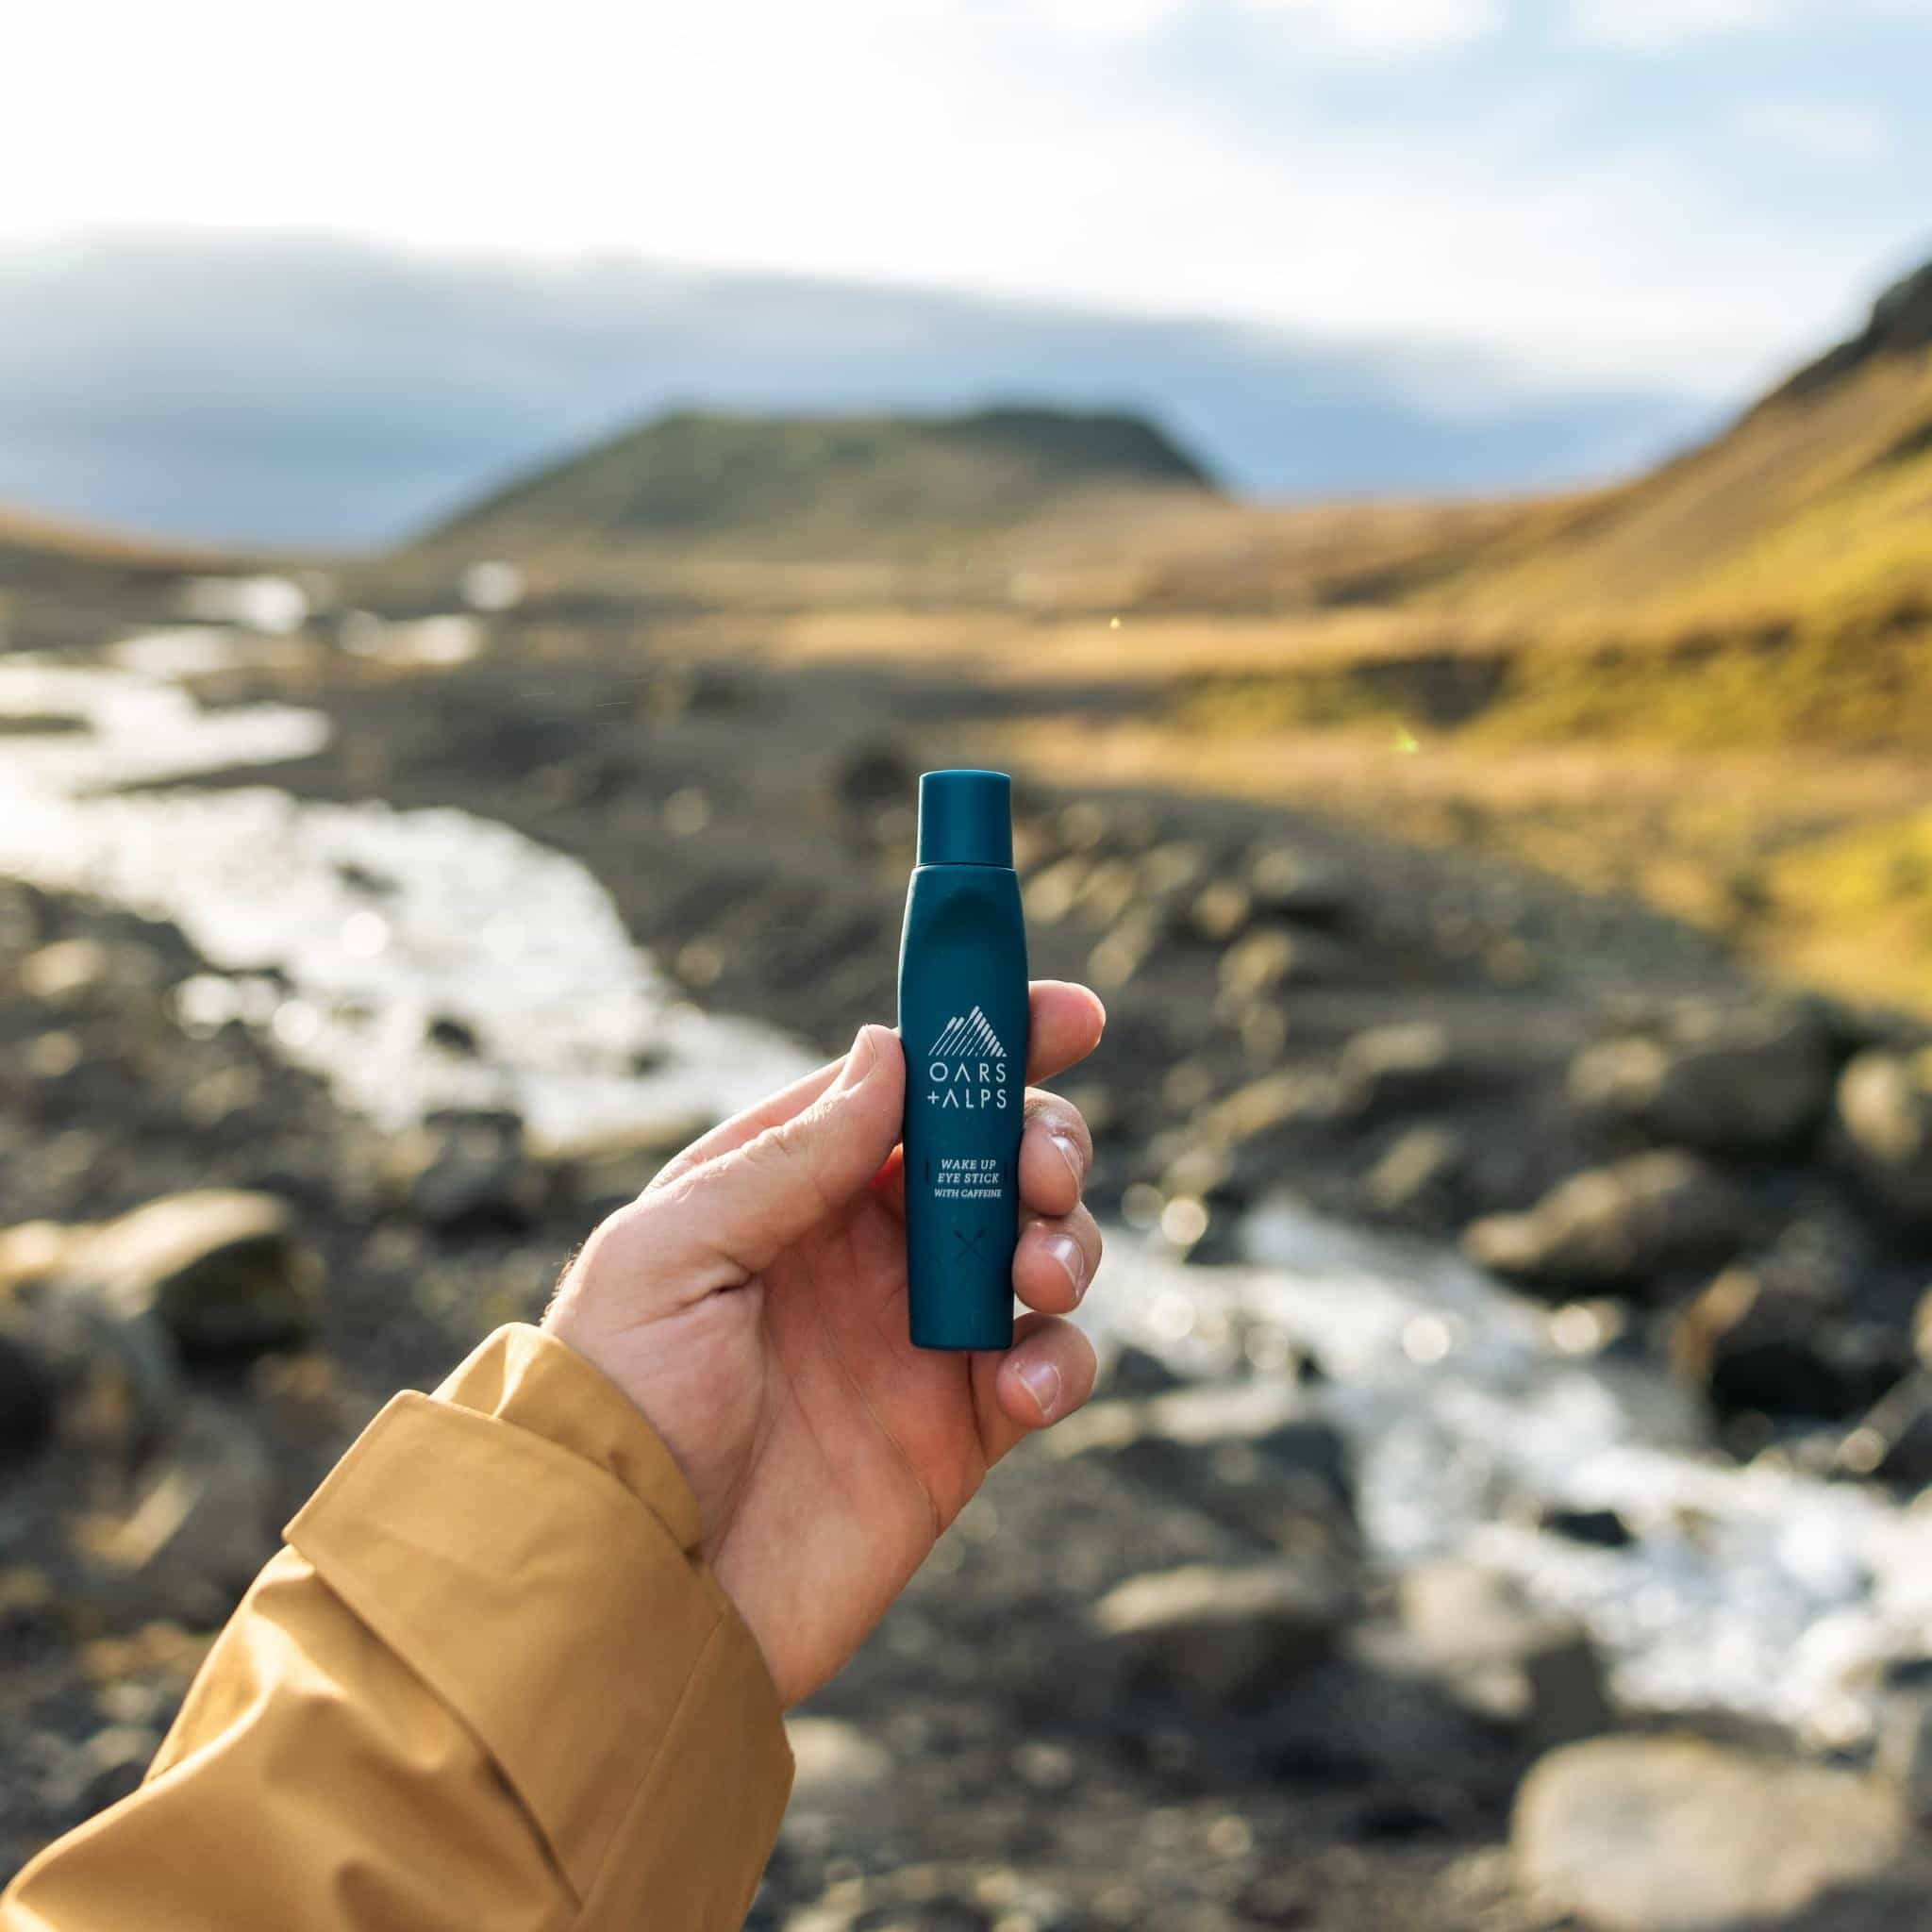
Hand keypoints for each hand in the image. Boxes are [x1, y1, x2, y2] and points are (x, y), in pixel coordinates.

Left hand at [543, 981, 1105, 1706]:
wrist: (627, 1592)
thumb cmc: (617, 1406)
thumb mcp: (672, 1255)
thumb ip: (787, 1157)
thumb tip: (889, 1051)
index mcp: (790, 1189)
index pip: (907, 1088)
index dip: (990, 1039)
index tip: (1068, 1011)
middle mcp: (863, 1251)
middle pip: (994, 1159)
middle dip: (1043, 1142)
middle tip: (1041, 1172)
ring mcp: (916, 1339)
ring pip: (1040, 1250)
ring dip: (1067, 1242)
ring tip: (1036, 1276)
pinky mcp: (957, 1433)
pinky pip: (1048, 1369)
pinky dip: (1062, 1362)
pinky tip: (1020, 1385)